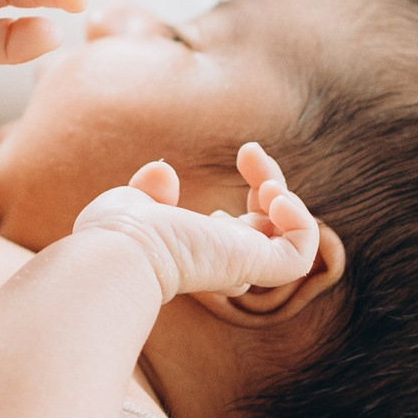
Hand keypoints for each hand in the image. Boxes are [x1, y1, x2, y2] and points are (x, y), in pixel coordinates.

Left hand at [74, 142, 320, 305]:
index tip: (243, 153)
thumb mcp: (135, 202)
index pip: (248, 230)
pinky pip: (300, 257)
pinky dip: (303, 225)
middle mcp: (224, 261)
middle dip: (272, 181)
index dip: (257, 192)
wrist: (119, 247)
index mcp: (200, 250)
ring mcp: (243, 265)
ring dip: (290, 202)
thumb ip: (152, 191)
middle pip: (271, 227)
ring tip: (268, 183)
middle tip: (251, 150)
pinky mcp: (256, 267)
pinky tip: (278, 198)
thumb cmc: (115, 234)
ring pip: (290, 240)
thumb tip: (163, 173)